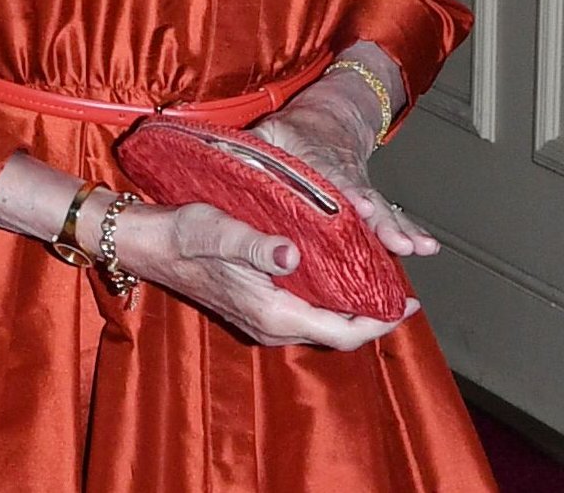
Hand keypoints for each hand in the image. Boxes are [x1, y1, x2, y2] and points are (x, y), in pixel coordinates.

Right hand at [106, 197, 419, 348]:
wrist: (153, 243)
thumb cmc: (187, 232)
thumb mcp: (220, 230)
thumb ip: (257, 245)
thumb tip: (292, 254)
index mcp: (272, 311)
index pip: (341, 331)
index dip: (379, 321)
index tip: (410, 304)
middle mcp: (273, 325)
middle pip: (338, 333)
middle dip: (374, 315)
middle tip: (405, 291)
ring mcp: (266, 320)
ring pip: (324, 324)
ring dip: (354, 309)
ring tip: (381, 282)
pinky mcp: (260, 307)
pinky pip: (309, 313)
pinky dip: (333, 301)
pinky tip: (343, 277)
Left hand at [248, 75, 438, 260]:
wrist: (332, 117)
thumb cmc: (293, 132)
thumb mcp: (268, 133)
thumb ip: (250, 149)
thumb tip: (222, 159)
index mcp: (317, 163)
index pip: (330, 181)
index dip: (344, 196)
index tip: (359, 208)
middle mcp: (344, 178)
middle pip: (364, 200)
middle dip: (382, 222)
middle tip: (399, 240)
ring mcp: (361, 191)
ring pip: (382, 211)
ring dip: (400, 229)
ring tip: (419, 246)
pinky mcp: (371, 204)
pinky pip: (392, 217)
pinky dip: (409, 230)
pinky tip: (427, 246)